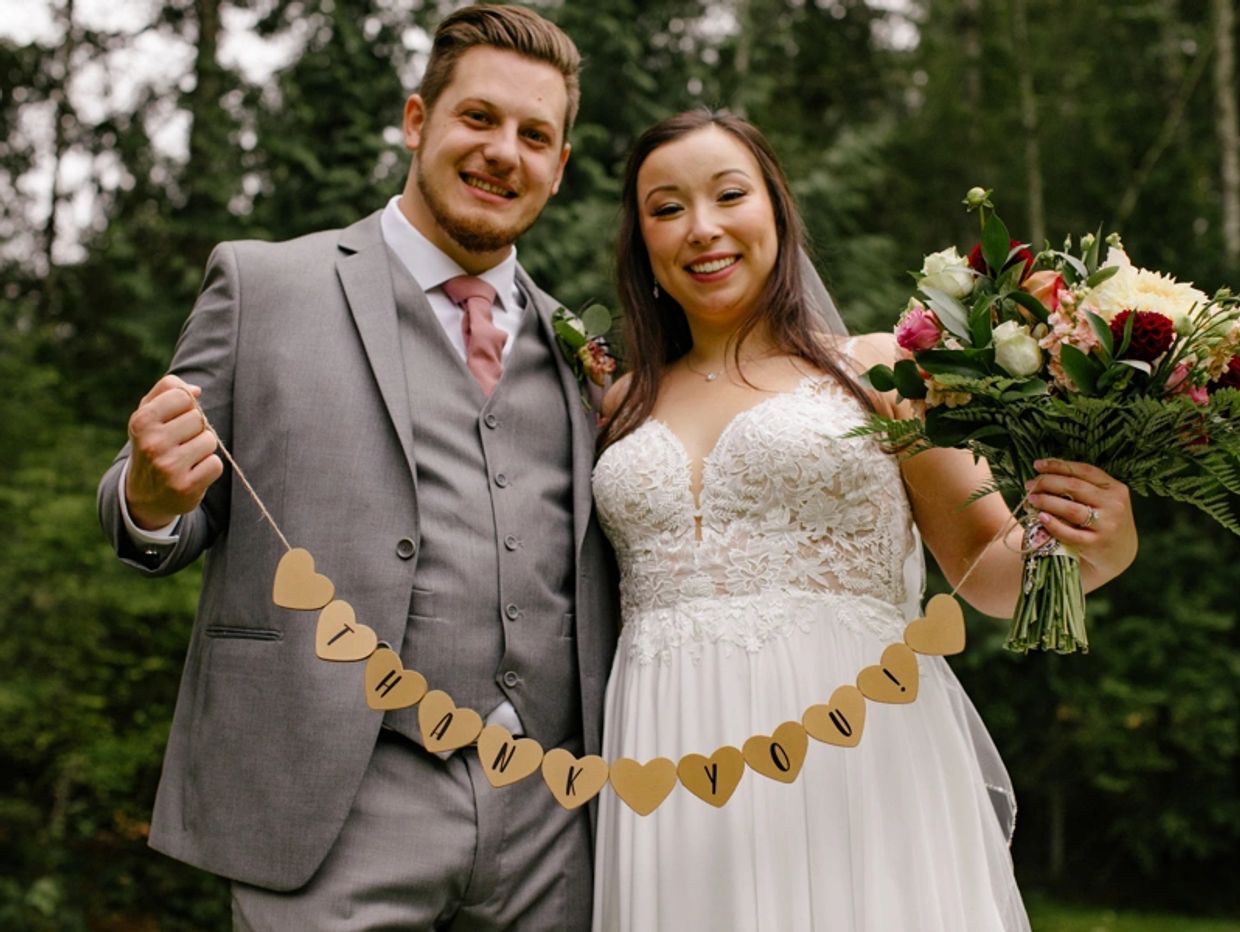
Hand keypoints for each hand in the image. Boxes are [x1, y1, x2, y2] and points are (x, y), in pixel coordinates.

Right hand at [124, 375, 222, 529]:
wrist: (144, 496)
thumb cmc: (152, 444)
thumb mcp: (149, 415)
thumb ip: (167, 391)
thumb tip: (196, 390)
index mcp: (141, 421)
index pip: (182, 396)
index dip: (185, 407)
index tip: (173, 421)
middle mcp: (152, 443)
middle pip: (198, 418)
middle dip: (194, 429)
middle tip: (178, 444)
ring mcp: (168, 467)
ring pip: (210, 440)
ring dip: (203, 448)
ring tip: (185, 458)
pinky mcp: (185, 487)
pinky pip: (215, 464)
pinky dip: (208, 468)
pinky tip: (191, 473)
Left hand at [1025, 459, 1138, 586]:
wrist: (1120, 553)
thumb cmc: (1104, 520)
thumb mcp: (1103, 499)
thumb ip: (1083, 486)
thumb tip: (1045, 471)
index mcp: (1115, 488)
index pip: (1084, 471)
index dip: (1058, 466)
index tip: (1037, 465)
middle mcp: (1114, 505)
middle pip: (1074, 487)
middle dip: (1048, 483)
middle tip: (1030, 485)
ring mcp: (1106, 525)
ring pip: (1070, 509)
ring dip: (1047, 501)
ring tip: (1031, 499)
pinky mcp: (1096, 543)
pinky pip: (1069, 533)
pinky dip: (1053, 524)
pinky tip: (1041, 517)